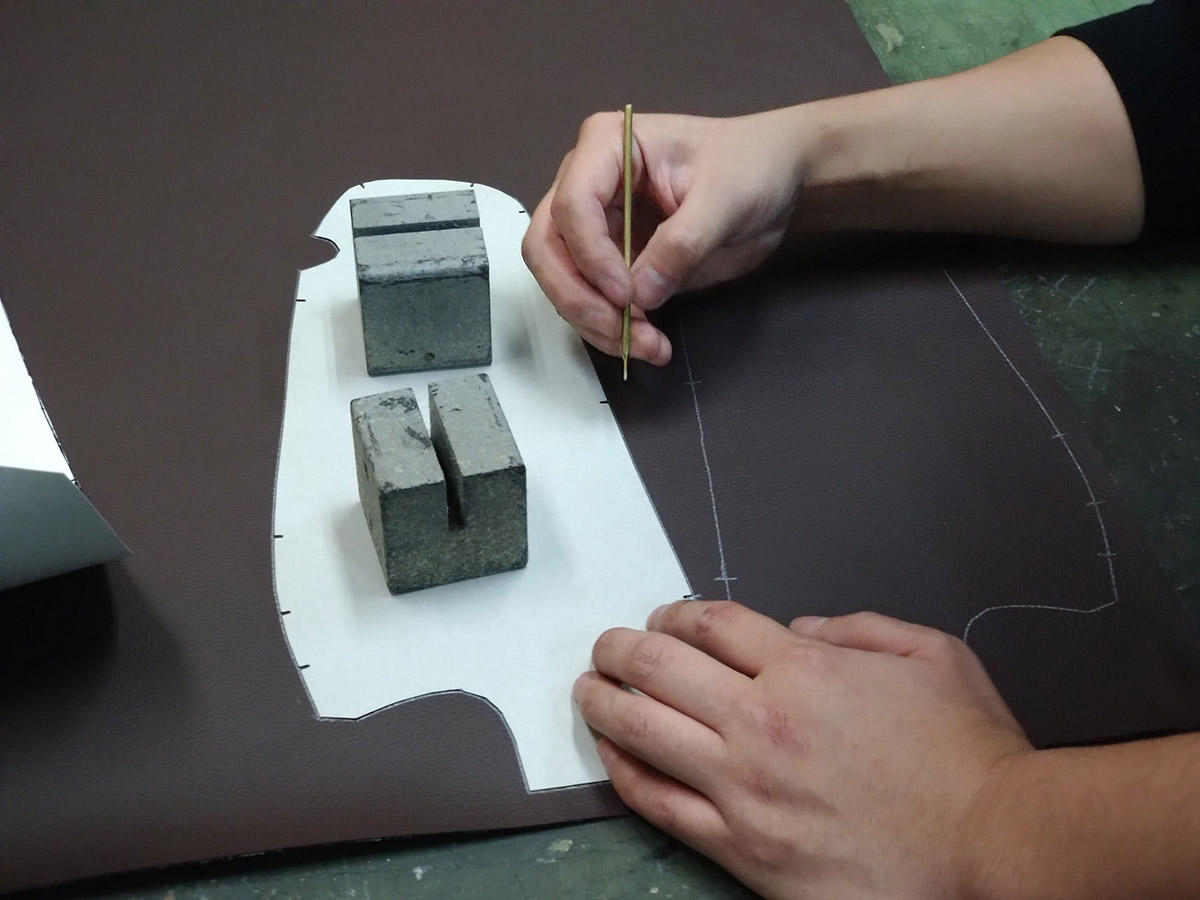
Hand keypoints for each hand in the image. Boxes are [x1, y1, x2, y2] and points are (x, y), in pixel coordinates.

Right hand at [521, 109, 808, 364]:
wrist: (771, 179)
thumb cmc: (749, 164)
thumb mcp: (726, 198)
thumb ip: (683, 243)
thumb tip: (641, 293)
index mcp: (608, 145)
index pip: (573, 205)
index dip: (591, 256)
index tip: (626, 294)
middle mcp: (587, 181)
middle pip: (548, 247)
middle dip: (579, 296)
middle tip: (622, 328)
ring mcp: (595, 223)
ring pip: (561, 280)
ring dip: (594, 321)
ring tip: (646, 344)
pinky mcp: (609, 260)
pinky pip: (590, 299)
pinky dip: (610, 328)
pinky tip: (647, 341)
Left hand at [573, 602, 1033, 899]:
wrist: (994, 851)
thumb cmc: (970, 756)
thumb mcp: (934, 655)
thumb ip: (859, 628)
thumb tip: (799, 628)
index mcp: (805, 670)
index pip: (712, 625)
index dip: (677, 615)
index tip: (664, 619)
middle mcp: (762, 721)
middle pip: (661, 667)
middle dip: (621, 649)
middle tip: (607, 646)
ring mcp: (745, 787)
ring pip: (645, 731)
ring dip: (605, 701)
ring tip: (589, 689)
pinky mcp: (742, 847)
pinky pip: (661, 805)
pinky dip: (625, 773)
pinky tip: (611, 755)